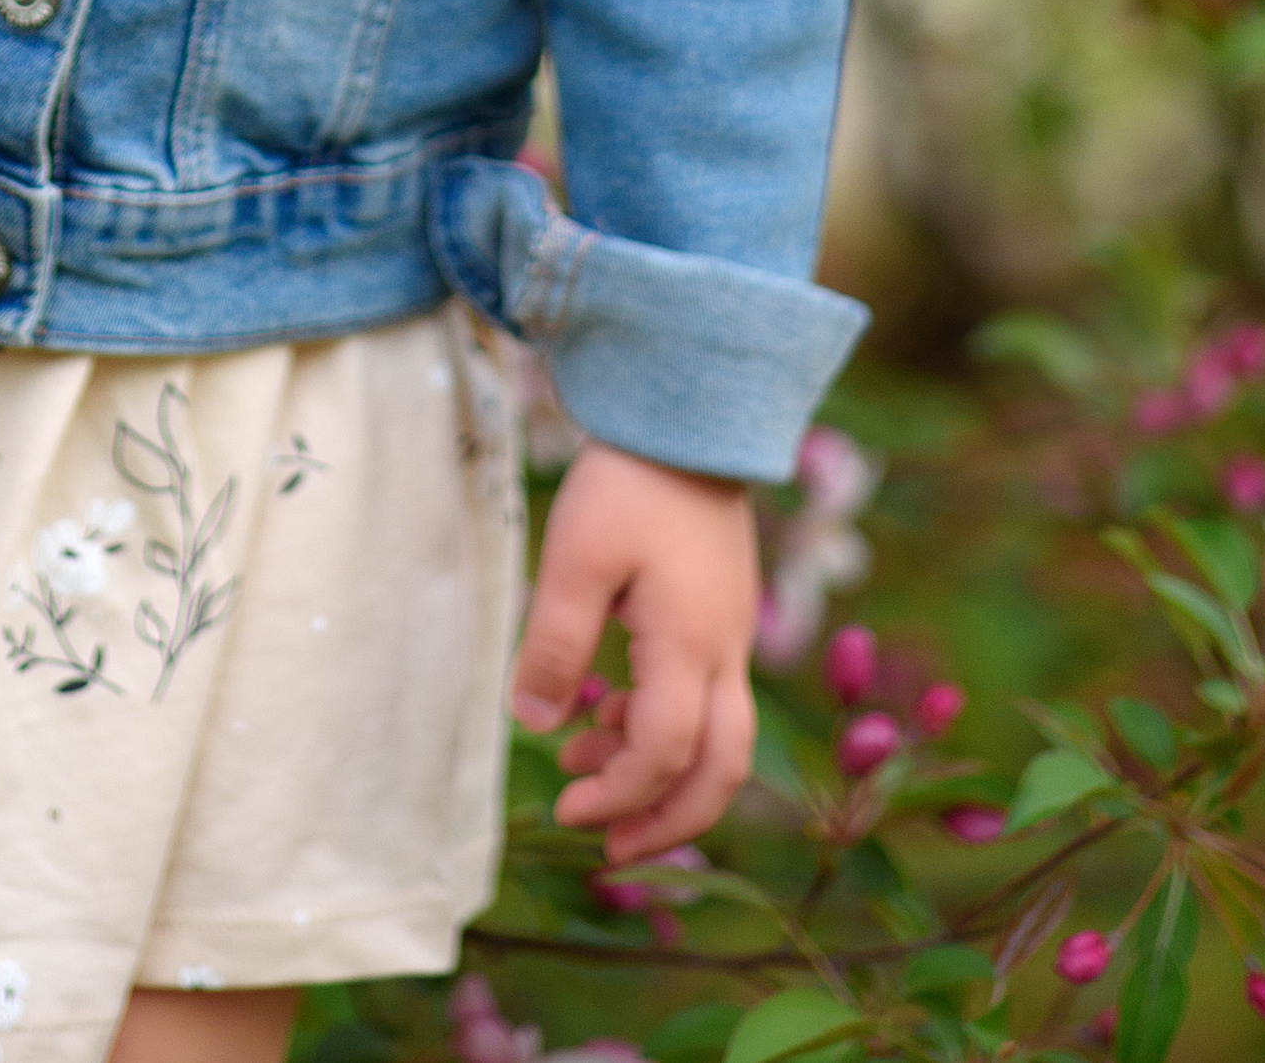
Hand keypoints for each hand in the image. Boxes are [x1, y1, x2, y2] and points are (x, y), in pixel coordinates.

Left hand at [509, 441, 759, 861]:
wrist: (686, 416)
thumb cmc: (628, 483)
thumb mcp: (574, 559)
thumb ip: (554, 644)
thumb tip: (533, 723)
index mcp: (690, 646)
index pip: (663, 754)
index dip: (617, 795)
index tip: (563, 807)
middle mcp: (725, 652)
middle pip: (720, 771)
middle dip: (667, 823)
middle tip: (608, 849)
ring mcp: (730, 635)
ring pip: (721, 741)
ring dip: (661, 777)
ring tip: (581, 771)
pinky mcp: (722, 616)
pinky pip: (708, 700)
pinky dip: (663, 727)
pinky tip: (604, 709)